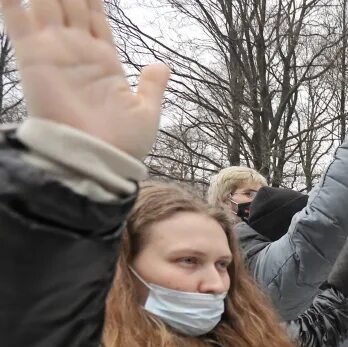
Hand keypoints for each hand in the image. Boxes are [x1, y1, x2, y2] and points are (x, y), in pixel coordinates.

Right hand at [3, 0, 169, 158]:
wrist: (98, 159)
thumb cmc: (122, 143)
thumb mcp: (146, 111)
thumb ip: (151, 86)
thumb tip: (162, 65)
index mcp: (104, 60)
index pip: (95, 16)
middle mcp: (76, 50)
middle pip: (70, 3)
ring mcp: (54, 51)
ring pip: (46, 4)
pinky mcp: (33, 56)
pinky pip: (18, 21)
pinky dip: (12, 3)